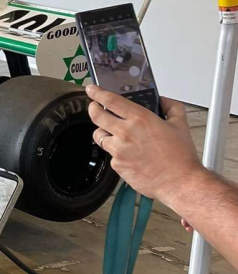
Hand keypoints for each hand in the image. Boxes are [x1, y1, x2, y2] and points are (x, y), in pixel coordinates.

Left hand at [85, 85, 199, 202]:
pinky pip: (110, 155)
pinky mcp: (118, 166)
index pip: (110, 100)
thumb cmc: (181, 158)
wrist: (181, 183)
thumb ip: (172, 107)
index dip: (97, 92)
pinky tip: (129, 154)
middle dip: (93, 108)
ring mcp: (119, 150)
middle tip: (95, 107)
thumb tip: (164, 101)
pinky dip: (116, 153)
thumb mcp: (180, 125)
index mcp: (140, 119)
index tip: (92, 89)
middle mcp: (125, 133)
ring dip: (103, 132)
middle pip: (96, 116)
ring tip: (113, 133)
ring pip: (100, 136)